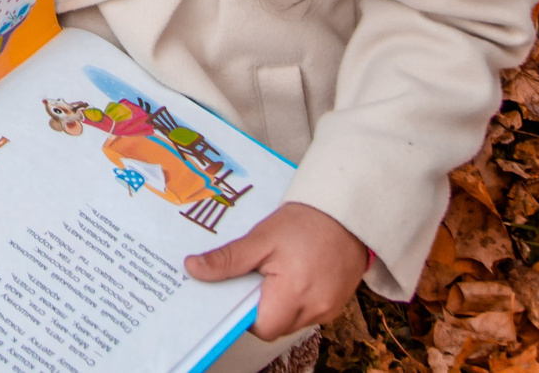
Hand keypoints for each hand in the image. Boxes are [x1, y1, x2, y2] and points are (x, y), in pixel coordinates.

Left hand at [182, 202, 370, 340]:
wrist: (345, 213)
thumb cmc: (305, 223)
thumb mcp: (261, 237)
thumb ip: (228, 259)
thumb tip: (194, 269)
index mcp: (295, 293)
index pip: (261, 326)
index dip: (245, 313)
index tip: (238, 291)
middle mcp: (315, 308)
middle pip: (276, 326)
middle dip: (261, 307)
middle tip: (255, 277)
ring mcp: (329, 309)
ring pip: (292, 321)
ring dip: (279, 304)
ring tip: (275, 273)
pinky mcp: (336, 304)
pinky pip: (308, 313)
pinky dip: (296, 300)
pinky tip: (293, 276)